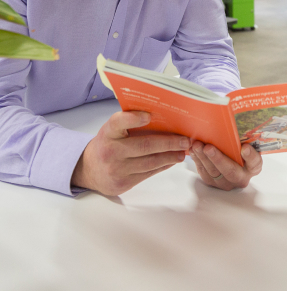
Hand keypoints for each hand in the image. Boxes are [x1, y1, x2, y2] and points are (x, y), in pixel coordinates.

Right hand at [71, 111, 189, 195]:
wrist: (88, 170)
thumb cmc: (107, 143)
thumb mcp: (112, 131)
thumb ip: (129, 124)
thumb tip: (161, 118)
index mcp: (108, 133)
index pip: (118, 122)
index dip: (133, 118)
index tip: (149, 115)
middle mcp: (110, 151)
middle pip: (144, 146)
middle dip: (168, 142)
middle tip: (185, 140)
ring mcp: (116, 169)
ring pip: (150, 162)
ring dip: (170, 156)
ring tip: (183, 152)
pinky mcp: (123, 183)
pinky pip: (148, 174)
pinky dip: (162, 166)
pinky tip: (172, 160)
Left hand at [189, 141, 262, 190]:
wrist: (229, 157)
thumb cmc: (238, 148)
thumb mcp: (244, 143)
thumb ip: (242, 138)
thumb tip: (237, 125)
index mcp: (253, 167)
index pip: (255, 163)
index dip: (250, 156)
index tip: (245, 148)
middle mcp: (241, 178)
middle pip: (230, 171)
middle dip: (218, 159)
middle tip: (208, 148)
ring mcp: (226, 182)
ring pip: (214, 172)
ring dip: (203, 158)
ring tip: (197, 145)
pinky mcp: (212, 182)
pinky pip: (204, 173)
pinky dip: (197, 160)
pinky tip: (193, 150)